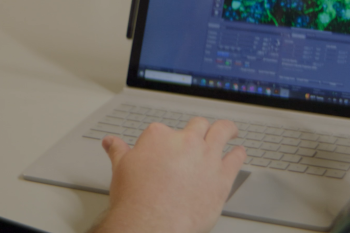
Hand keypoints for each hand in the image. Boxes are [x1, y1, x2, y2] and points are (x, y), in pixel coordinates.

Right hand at [93, 118, 246, 232]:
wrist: (151, 223)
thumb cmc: (136, 199)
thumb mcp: (121, 169)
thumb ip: (118, 151)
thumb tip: (110, 142)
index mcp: (160, 136)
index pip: (166, 130)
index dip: (167, 140)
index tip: (168, 148)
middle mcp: (186, 141)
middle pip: (198, 125)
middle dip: (199, 129)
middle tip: (202, 133)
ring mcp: (206, 156)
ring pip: (222, 131)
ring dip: (227, 129)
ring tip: (230, 131)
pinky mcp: (223, 175)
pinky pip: (237, 157)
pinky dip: (239, 153)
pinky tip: (238, 153)